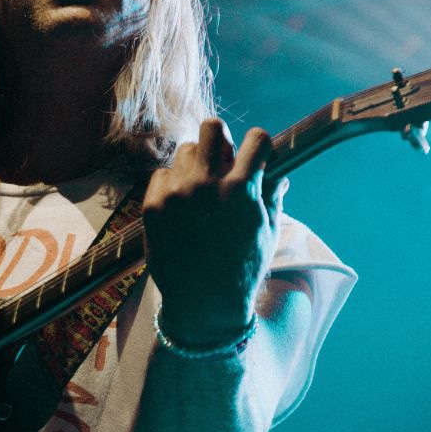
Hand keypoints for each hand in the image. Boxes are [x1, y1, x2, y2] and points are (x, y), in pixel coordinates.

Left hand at [142, 118, 283, 346]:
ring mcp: (177, 193)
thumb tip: (278, 174)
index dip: (259, 144)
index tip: (256, 154)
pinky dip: (171, 185)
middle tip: (222, 159)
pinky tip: (180, 209)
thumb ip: (272, 197)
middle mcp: (208, 185)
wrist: (203, 304)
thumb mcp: (267, 233)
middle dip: (220, 139)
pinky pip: (162, 174)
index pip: (257, 138)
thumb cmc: (242, 270)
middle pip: (212, 127)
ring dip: (196, 164)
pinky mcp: (152, 205)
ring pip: (185, 150)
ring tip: (199, 191)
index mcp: (243, 189)